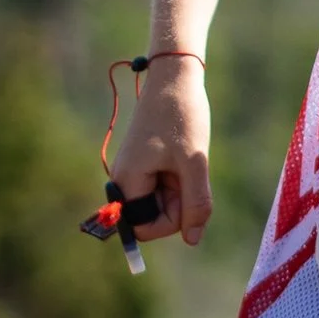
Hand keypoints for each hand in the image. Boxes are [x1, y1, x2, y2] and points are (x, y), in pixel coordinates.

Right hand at [108, 59, 212, 246]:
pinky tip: (182, 158)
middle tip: (188, 170)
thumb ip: (195, 204)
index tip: (187, 191)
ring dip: (179, 190)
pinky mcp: (142, 165)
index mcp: (127, 180)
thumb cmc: (182, 116)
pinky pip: (160, 188)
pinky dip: (177, 181)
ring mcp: (132, 172)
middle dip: (177, 203)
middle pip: (152, 218)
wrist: (173, 78)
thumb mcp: (195, 163)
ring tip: (186, 160)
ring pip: (159, 204)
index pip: (145, 228)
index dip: (171, 220)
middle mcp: (123, 179)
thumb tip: (192, 240)